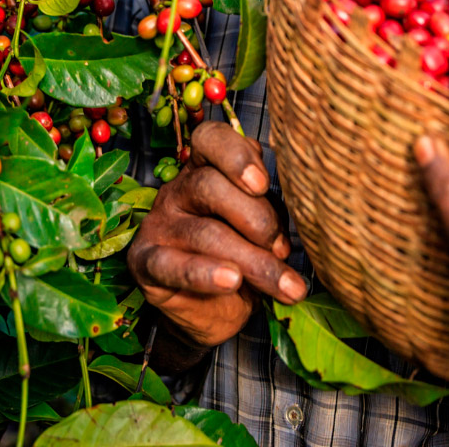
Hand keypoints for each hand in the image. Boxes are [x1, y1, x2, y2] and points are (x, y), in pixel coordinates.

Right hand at [129, 122, 307, 353]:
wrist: (210, 308)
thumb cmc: (241, 252)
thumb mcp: (259, 223)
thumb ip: (269, 208)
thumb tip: (301, 213)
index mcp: (205, 168)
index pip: (210, 139)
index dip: (236, 154)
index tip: (263, 184)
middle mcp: (178, 190)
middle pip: (209, 185)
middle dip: (257, 219)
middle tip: (283, 249)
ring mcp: (159, 226)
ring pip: (204, 232)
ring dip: (253, 260)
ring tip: (286, 285)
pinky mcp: (147, 263)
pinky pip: (172, 265)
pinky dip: (203, 274)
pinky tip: (231, 281)